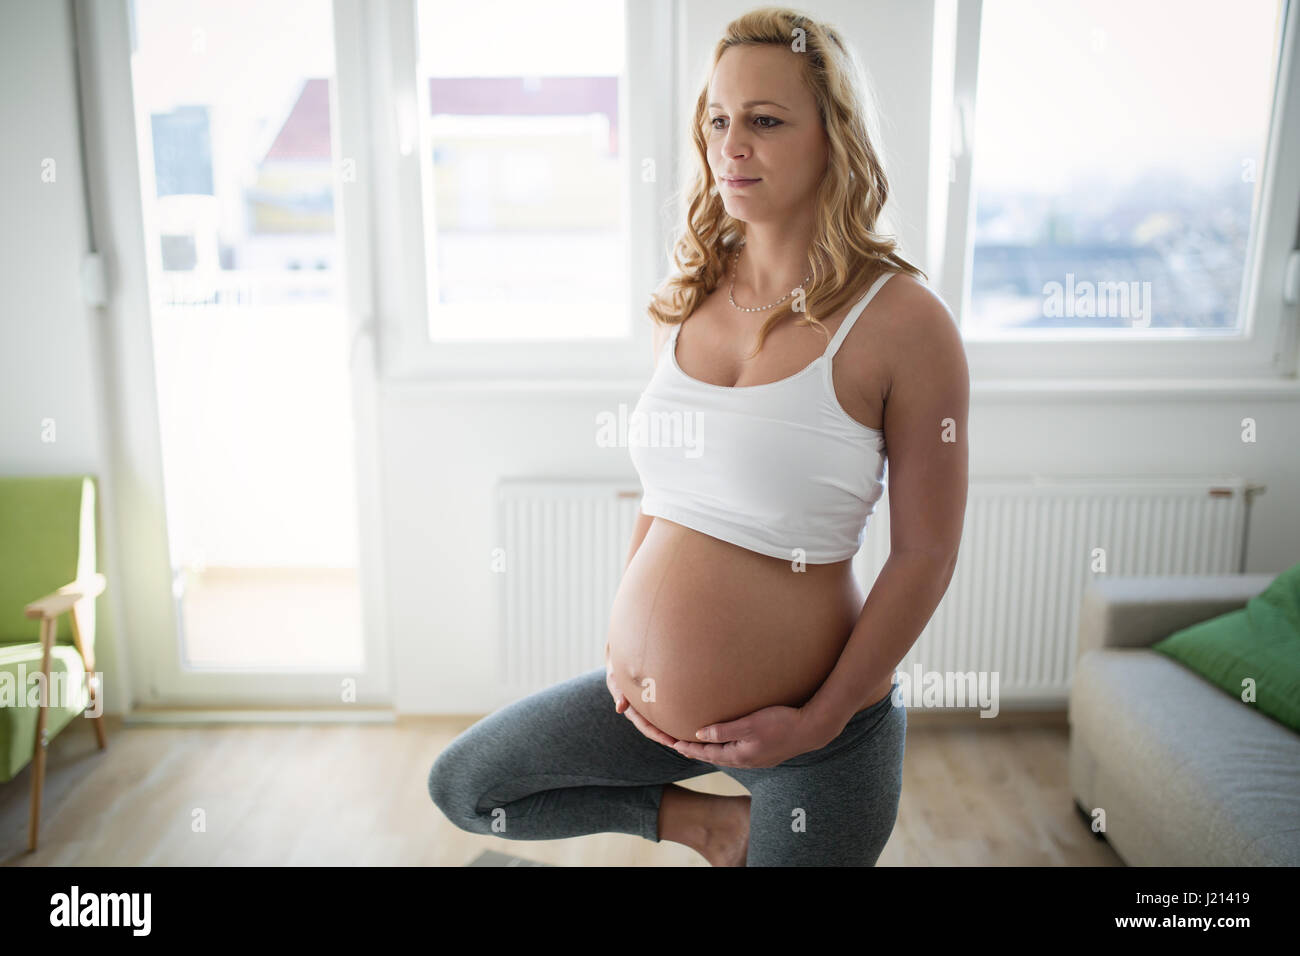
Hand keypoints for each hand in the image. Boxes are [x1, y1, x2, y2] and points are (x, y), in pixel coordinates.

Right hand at [606, 641, 678, 747]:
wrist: (622, 658)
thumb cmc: (619, 668)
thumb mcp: (615, 679)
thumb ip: (618, 692)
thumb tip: (619, 708)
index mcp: (632, 710)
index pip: (646, 727)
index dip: (659, 736)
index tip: (672, 743)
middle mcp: (641, 711)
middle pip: (657, 729)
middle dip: (670, 738)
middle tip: (687, 746)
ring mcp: (647, 707)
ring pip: (662, 722)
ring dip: (674, 731)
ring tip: (691, 740)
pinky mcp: (655, 701)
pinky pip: (666, 712)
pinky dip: (675, 718)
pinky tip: (688, 721)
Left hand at [669, 703, 828, 768]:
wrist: (812, 729)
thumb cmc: (781, 723)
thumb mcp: (749, 724)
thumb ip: (724, 730)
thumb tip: (700, 734)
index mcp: (739, 756)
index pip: (707, 753)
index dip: (689, 748)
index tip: (673, 744)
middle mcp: (747, 762)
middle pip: (715, 757)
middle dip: (697, 752)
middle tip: (679, 746)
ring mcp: (757, 760)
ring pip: (727, 756)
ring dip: (712, 751)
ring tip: (699, 746)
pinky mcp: (766, 755)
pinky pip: (739, 753)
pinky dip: (726, 749)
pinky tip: (728, 744)